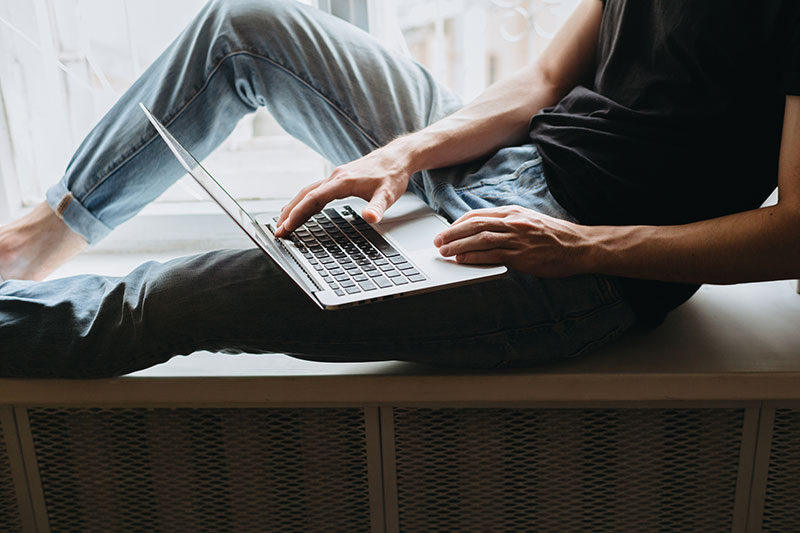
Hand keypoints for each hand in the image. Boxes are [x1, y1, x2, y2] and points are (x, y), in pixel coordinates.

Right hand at [275, 142, 412, 237]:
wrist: (397, 157)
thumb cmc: (392, 175)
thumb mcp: (388, 194)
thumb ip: (377, 208)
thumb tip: (370, 218)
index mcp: (342, 181)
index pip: (313, 199)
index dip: (298, 214)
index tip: (287, 227)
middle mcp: (335, 177)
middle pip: (305, 195)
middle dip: (289, 213)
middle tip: (277, 230)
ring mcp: (335, 177)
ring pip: (308, 192)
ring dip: (294, 207)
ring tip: (282, 222)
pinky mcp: (339, 179)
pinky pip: (316, 190)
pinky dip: (305, 201)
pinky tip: (302, 209)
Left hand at [433, 205, 591, 276]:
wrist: (579, 247)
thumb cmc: (554, 237)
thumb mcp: (529, 222)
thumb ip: (508, 224)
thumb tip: (484, 230)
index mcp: (513, 213)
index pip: (477, 215)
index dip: (457, 224)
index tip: (446, 231)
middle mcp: (513, 222)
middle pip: (474, 225)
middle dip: (452, 233)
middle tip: (437, 242)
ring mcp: (517, 238)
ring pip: (480, 239)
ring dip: (458, 246)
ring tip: (444, 252)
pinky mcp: (522, 255)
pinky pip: (492, 255)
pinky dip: (474, 257)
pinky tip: (463, 260)